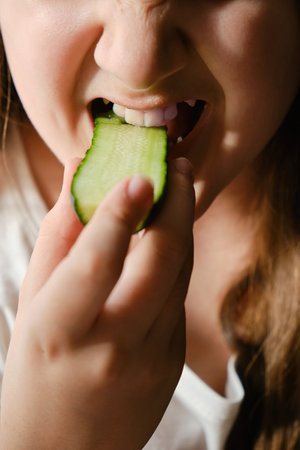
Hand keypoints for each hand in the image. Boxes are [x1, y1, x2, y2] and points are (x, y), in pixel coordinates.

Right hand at [0, 158, 194, 449]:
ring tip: (177, 189)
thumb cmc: (37, 368)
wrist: (64, 447)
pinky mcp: (173, 363)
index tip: (141, 173)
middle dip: (177, 203)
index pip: (97, 262)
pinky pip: (180, 297)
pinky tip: (168, 240)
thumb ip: (58, 235)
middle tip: (177, 164)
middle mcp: (112, 346)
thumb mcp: (33, 303)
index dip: (120, 213)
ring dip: (182, 224)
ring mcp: (152, 359)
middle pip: (160, 261)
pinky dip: (176, 261)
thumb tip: (77, 171)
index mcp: (60, 330)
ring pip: (180, 274)